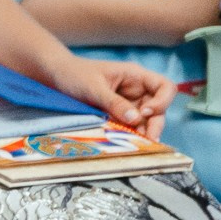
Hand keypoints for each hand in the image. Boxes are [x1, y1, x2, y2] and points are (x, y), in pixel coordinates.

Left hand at [51, 56, 174, 135]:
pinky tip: (127, 143)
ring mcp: (129, 103)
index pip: (165, 87)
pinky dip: (131, 134)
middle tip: (147, 140)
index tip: (145, 113)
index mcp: (135, 76)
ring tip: (138, 145)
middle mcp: (137, 90)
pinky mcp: (119, 115)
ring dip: (144, 132)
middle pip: (159, 108)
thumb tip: (136, 119)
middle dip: (155, 124)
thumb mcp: (93, 88)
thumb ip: (113, 102)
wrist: (55, 77)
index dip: (162, 101)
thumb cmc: (74, 74)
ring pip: (147, 121)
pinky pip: (131, 126)